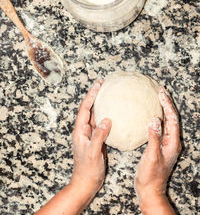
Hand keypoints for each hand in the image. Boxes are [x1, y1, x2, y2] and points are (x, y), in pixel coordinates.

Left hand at [70, 80, 111, 199]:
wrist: (86, 183)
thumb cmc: (87, 170)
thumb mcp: (93, 153)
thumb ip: (99, 136)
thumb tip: (106, 120)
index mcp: (80, 131)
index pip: (85, 108)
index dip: (91, 96)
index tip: (98, 85)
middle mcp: (83, 130)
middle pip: (88, 108)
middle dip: (95, 95)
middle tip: (103, 84)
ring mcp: (90, 134)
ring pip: (94, 114)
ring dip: (99, 103)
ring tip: (107, 93)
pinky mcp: (96, 139)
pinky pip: (100, 123)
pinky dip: (105, 115)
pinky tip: (113, 113)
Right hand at [134, 87, 180, 212]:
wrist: (149, 189)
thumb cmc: (151, 175)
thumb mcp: (152, 156)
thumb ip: (154, 138)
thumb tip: (155, 120)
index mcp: (172, 142)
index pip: (172, 119)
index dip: (167, 105)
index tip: (160, 93)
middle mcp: (171, 141)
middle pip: (171, 118)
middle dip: (166, 103)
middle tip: (160, 91)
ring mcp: (165, 143)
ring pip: (165, 121)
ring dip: (162, 109)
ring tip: (156, 98)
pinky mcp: (158, 145)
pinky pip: (158, 127)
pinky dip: (155, 117)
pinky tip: (147, 114)